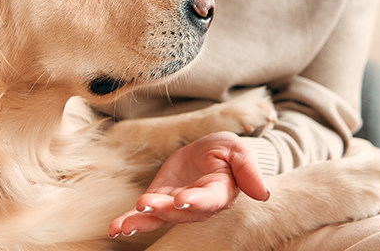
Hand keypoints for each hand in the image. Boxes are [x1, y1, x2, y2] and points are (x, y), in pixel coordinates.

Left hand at [108, 132, 269, 238]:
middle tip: (146, 204)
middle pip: (180, 212)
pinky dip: (129, 221)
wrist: (208, 152)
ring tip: (125, 224)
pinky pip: (144, 215)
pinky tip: (115, 229)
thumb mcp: (237, 151)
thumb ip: (248, 170)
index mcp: (219, 192)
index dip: (196, 201)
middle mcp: (197, 206)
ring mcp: (177, 207)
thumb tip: (264, 193)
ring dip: (143, 220)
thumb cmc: (226, 152)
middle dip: (163, 209)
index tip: (182, 200)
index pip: (208, 199)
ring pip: (160, 217)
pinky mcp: (160, 201)